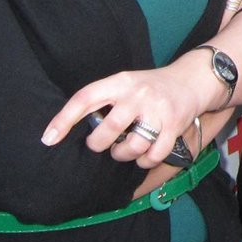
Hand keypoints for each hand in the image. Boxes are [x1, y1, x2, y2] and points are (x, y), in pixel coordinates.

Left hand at [41, 48, 215, 169]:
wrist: (192, 79)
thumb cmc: (151, 87)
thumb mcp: (126, 84)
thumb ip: (106, 101)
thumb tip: (72, 130)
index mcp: (120, 82)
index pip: (86, 98)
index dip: (64, 119)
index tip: (48, 139)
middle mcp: (138, 94)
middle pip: (109, 129)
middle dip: (100, 144)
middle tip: (102, 144)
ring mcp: (158, 109)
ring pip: (132, 146)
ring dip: (124, 154)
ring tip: (125, 148)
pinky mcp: (175, 124)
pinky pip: (153, 155)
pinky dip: (145, 161)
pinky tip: (145, 154)